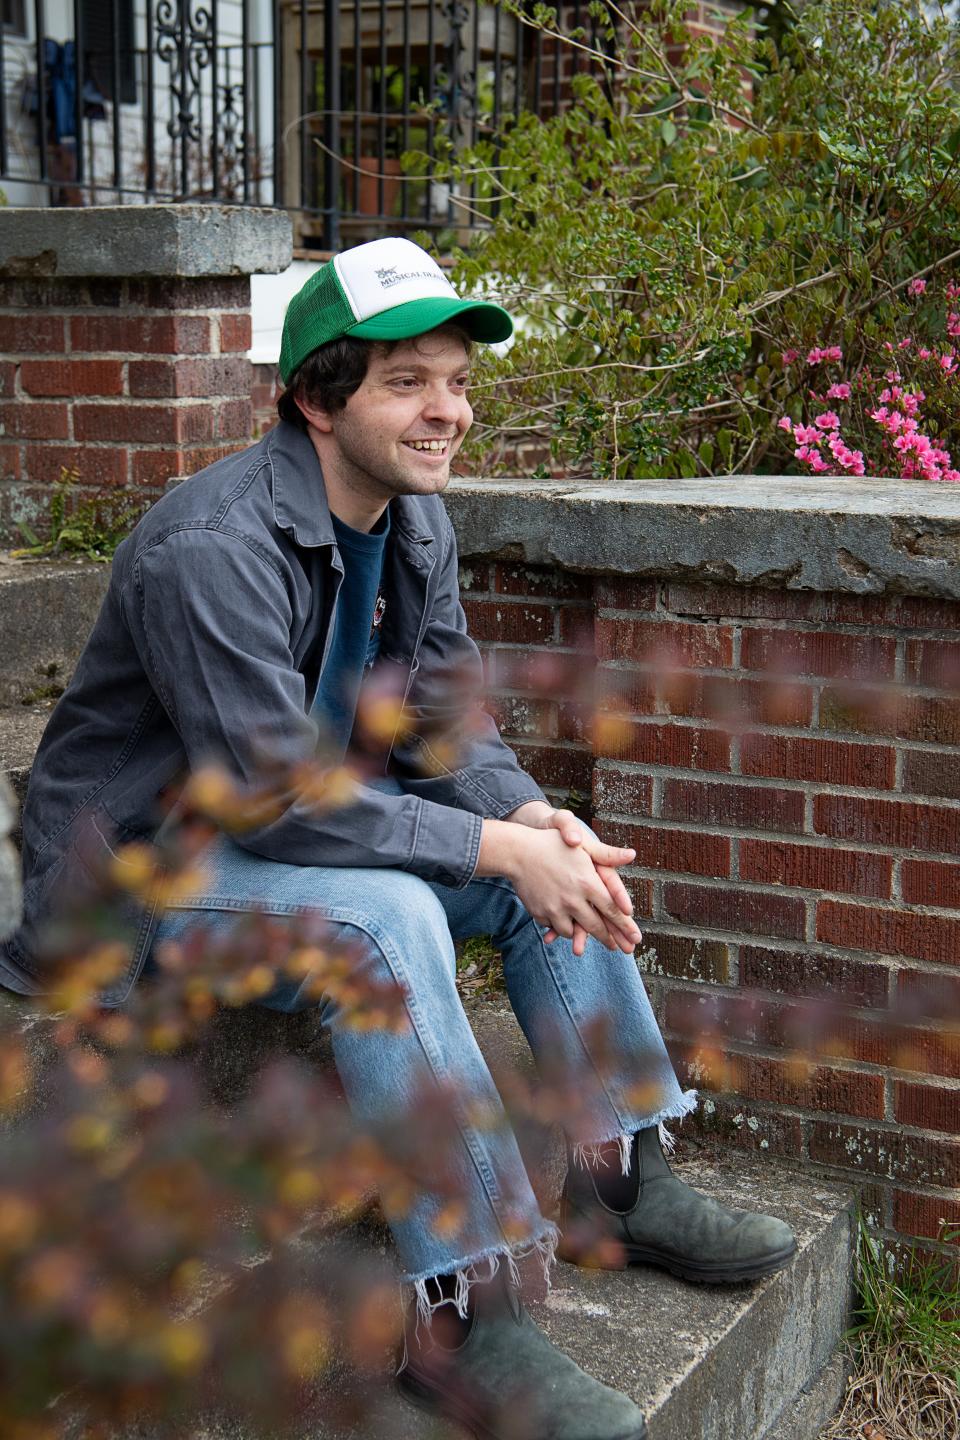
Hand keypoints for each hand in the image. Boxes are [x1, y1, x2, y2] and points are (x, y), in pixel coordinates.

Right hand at [479, 819, 639, 957]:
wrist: (516, 852)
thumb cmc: (552, 844)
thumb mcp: (582, 846)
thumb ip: (607, 854)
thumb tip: (633, 854)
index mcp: (587, 882)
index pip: (612, 909)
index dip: (625, 925)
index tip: (635, 937)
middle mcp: (573, 899)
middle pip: (595, 925)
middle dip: (608, 938)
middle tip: (619, 948)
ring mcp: (554, 908)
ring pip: (572, 932)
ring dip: (581, 934)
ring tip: (586, 936)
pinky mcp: (539, 913)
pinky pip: (554, 927)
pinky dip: (559, 927)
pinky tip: (564, 926)